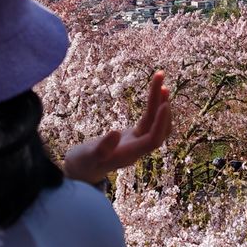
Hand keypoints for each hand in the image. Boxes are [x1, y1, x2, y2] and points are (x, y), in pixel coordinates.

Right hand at [63, 71, 171, 185]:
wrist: (81, 170)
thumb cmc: (82, 164)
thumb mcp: (88, 156)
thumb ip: (101, 148)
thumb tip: (115, 132)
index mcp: (129, 154)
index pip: (153, 140)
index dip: (160, 124)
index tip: (164, 105)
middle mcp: (138, 148)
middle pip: (159, 128)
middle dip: (162, 104)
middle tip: (160, 76)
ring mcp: (137, 142)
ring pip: (154, 122)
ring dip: (160, 101)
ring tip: (160, 78)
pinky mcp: (134, 136)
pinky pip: (148, 120)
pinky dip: (153, 106)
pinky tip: (156, 92)